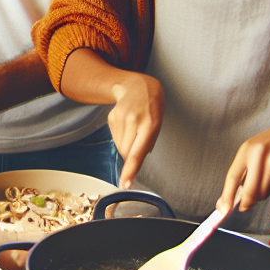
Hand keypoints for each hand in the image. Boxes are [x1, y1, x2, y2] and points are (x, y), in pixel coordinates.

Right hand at [107, 72, 163, 187]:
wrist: (137, 86)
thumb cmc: (152, 108)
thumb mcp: (158, 123)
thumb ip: (148, 142)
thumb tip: (133, 161)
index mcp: (150, 124)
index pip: (137, 152)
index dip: (131, 170)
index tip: (125, 183)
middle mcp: (133, 121)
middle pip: (126, 152)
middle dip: (131, 155)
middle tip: (139, 142)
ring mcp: (120, 118)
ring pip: (120, 146)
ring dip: (127, 145)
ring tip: (134, 129)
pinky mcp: (111, 117)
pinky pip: (115, 137)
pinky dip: (122, 136)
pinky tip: (127, 124)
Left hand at [219, 109, 269, 213]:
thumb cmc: (269, 142)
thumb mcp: (251, 150)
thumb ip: (243, 170)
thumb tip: (234, 195)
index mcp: (246, 150)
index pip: (232, 177)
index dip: (226, 195)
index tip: (223, 209)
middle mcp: (260, 155)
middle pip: (251, 190)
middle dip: (248, 202)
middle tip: (245, 205)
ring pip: (265, 191)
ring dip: (261, 195)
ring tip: (261, 184)